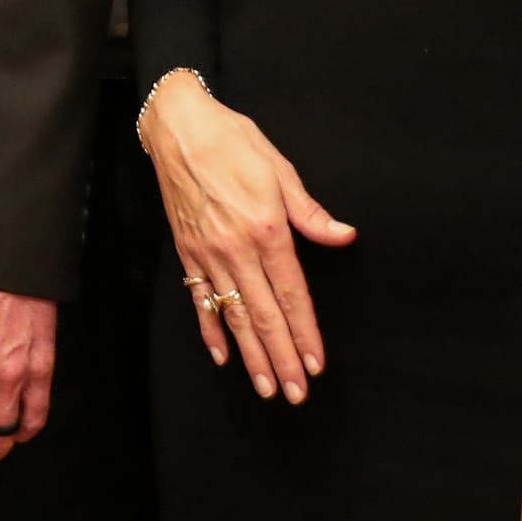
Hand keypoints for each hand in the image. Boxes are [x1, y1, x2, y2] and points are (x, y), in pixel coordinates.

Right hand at [141, 75, 354, 402]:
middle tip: (295, 394)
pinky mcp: (187, 251)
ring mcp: (208, 253)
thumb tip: (344, 236)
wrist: (177, 126)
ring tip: (266, 387)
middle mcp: (236, 248)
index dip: (305, 333)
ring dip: (251, 356)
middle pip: (265, 315)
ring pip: (234, 315)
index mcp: (266, 229)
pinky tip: (222, 356)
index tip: (315, 364)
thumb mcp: (279, 168)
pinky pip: (199, 298)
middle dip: (282, 359)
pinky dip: (210, 329)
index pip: (292, 295)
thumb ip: (310, 212)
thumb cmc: (233, 140)